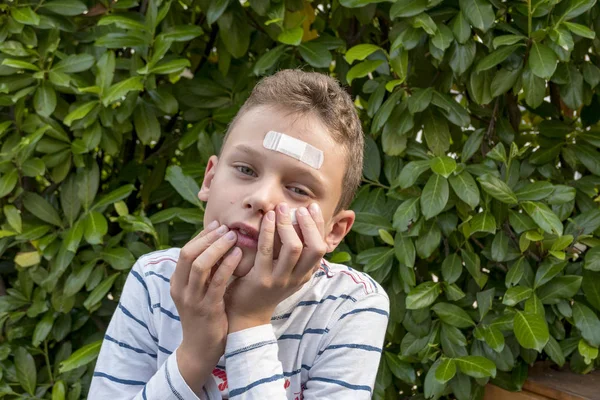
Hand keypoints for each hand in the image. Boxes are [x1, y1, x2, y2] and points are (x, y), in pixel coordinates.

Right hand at [170, 221, 241, 390]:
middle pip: (188, 254)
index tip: (218, 224)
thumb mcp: (199, 290)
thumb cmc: (205, 314)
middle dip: (208, 238)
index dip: (202, 236)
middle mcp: (181, 289)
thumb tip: (219, 242)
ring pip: (200, 266)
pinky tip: (238, 255)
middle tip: (227, 228)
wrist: (201, 348)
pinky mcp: (207, 309)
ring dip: (217, 248)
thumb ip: (205, 270)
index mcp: (177, 282)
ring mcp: (192, 299)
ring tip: (234, 237)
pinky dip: (227, 265)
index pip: (186, 251)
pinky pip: (216, 282)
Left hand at [224, 203, 326, 331]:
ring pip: (293, 248)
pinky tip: (266, 218)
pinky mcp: (261, 279)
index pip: (321, 247)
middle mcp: (297, 278)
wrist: (246, 314)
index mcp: (306, 274)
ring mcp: (280, 280)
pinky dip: (268, 231)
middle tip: (298, 208)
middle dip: (309, 224)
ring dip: (287, 225)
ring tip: (280, 209)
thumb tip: (299, 220)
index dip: (319, 225)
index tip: (312, 207)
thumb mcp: (286, 273)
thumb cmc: (265, 287)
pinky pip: (266, 250)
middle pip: (315, 248)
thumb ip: (294, 253)